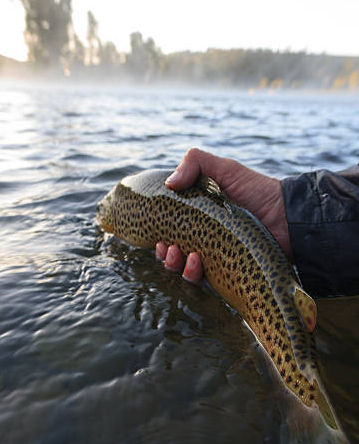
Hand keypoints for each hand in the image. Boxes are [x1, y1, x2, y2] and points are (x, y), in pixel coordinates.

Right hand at [156, 148, 291, 280]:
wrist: (288, 217)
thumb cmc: (258, 190)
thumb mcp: (225, 169)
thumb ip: (195, 163)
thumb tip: (169, 183)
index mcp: (198, 217)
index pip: (169, 228)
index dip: (158, 232)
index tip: (155, 232)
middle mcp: (203, 239)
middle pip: (171, 252)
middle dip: (163, 253)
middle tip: (167, 246)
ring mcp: (214, 258)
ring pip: (183, 269)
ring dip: (174, 264)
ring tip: (179, 253)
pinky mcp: (225, 274)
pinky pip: (201, 280)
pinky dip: (192, 273)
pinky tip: (195, 262)